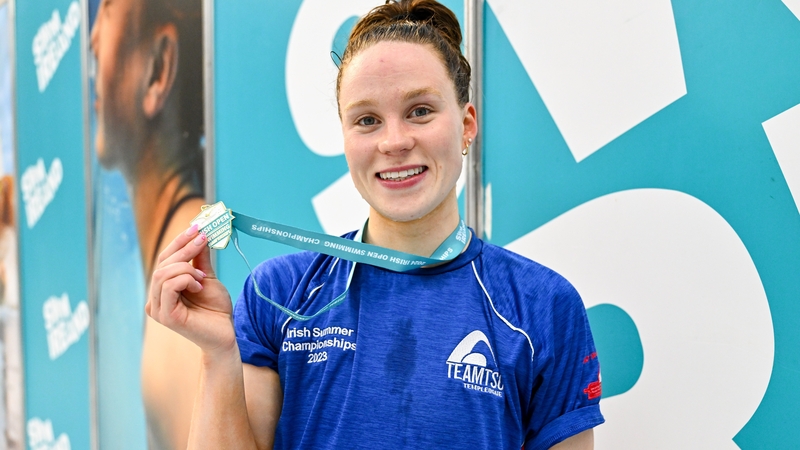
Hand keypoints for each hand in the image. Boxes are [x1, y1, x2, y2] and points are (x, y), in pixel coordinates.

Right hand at [146, 225, 234, 354]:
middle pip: (162, 264)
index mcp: (162, 289)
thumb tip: (199, 234)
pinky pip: (168, 287)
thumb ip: (200, 259)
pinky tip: (199, 287)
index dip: (179, 241)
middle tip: (203, 239)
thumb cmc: (216, 309)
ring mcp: (158, 309)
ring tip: (203, 277)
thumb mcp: (208, 278)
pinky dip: (186, 280)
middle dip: (184, 249)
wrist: (225, 335)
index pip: (164, 259)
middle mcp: (155, 299)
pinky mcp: (165, 316)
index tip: (196, 227)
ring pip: (163, 274)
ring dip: (187, 268)